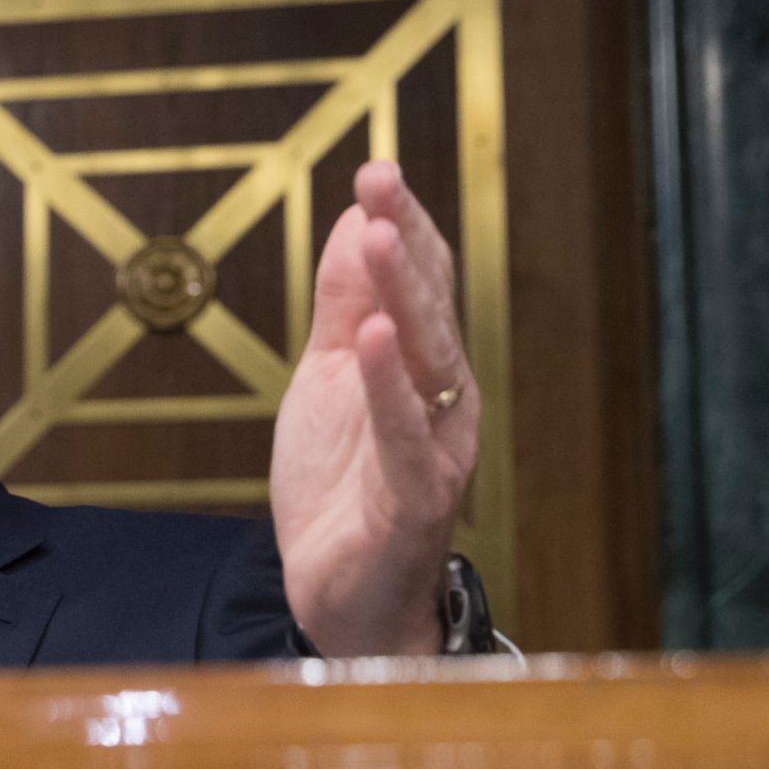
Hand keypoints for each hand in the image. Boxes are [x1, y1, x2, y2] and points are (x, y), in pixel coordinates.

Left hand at [269, 162, 478, 653]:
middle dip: (403, 240)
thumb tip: (351, 218)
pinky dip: (389, 385)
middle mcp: (442, 401)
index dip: (399, 224)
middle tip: (379, 178)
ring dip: (403, 295)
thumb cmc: (344, 487)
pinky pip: (406, 436)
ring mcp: (435, 449)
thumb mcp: (326, 379)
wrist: (343, 600)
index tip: (376, 168)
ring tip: (378, 233)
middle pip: (428, 308)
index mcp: (422, 368)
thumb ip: (342, 304)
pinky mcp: (414, 501)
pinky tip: (371, 336)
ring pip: (427, 361)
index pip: (418, 283)